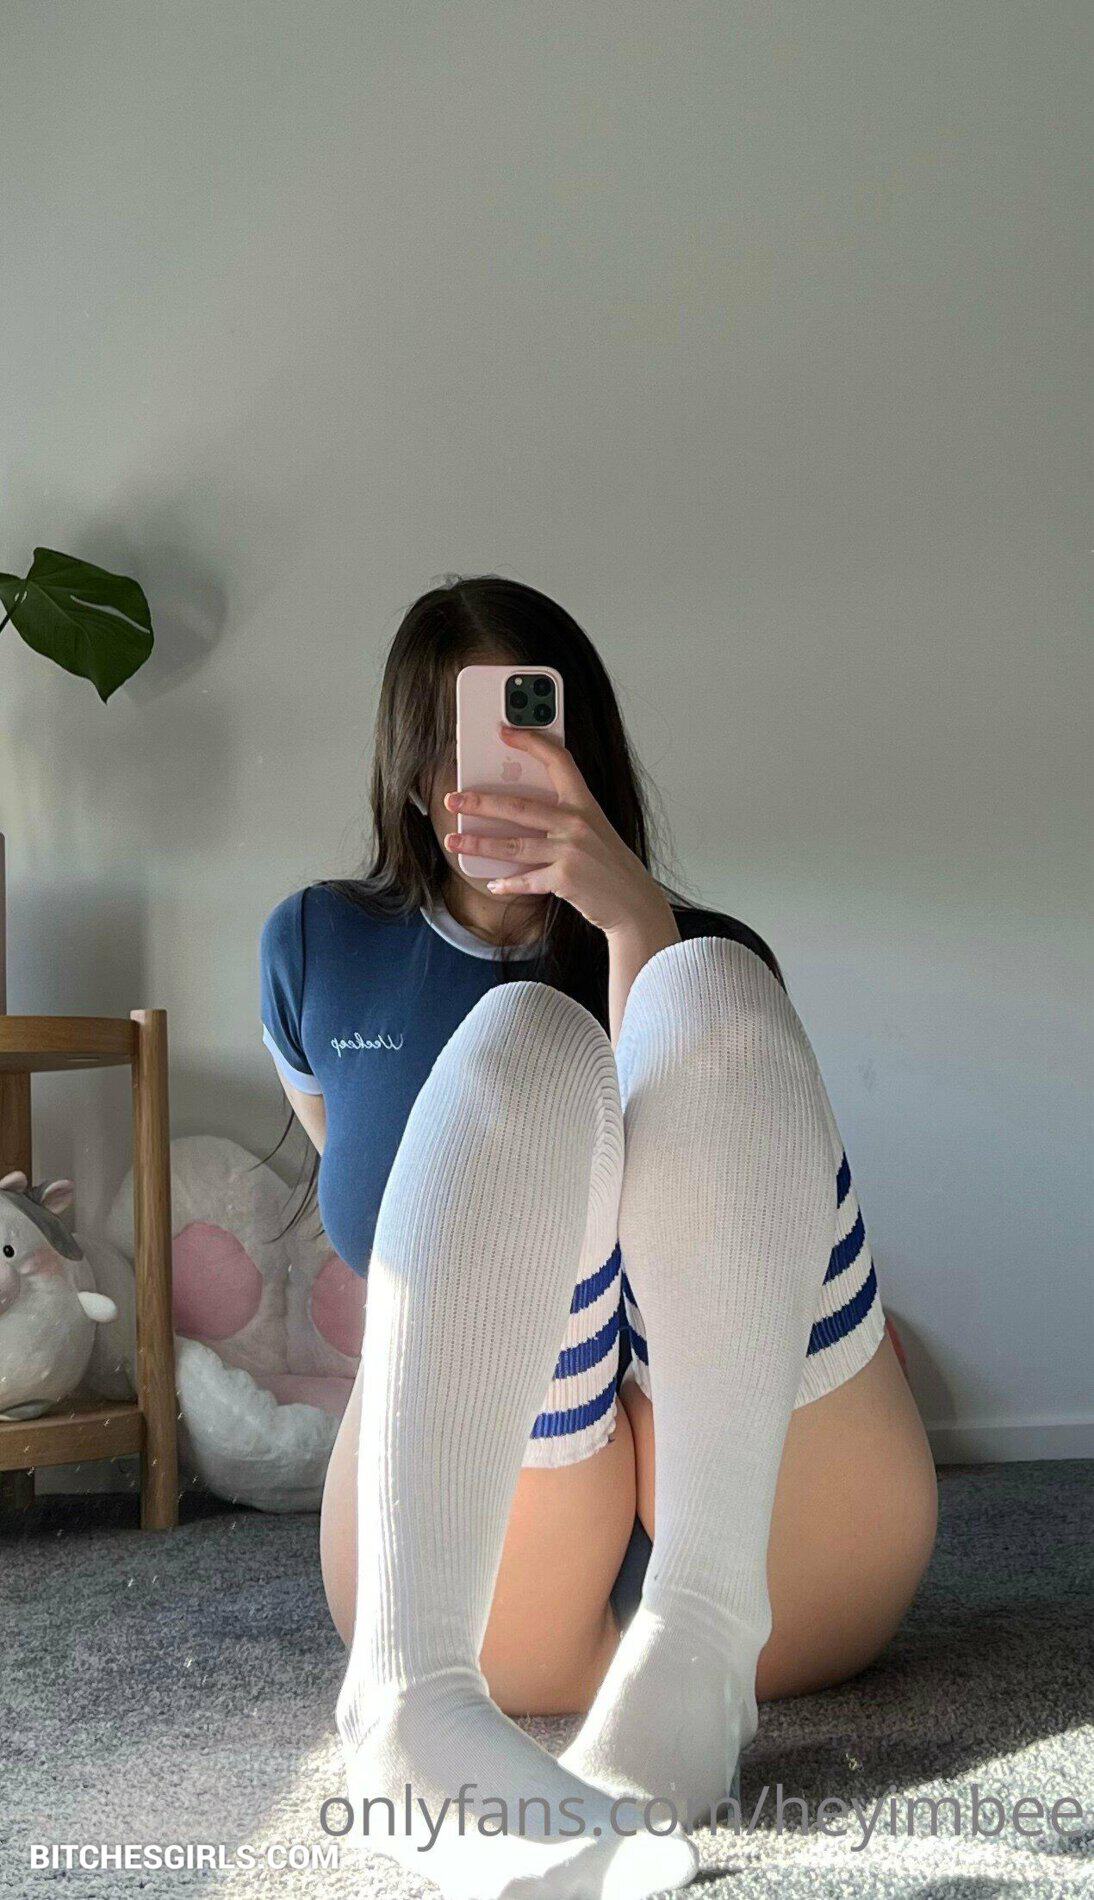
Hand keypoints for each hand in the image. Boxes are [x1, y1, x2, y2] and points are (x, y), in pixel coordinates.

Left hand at [442, 724, 672, 939]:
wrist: (634, 904)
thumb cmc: (610, 866)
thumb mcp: (594, 831)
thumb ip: (564, 817)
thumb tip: (517, 811)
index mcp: (584, 804)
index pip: (558, 761)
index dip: (531, 742)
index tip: (505, 732)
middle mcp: (577, 823)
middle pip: (519, 807)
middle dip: (481, 802)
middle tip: (454, 799)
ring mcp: (571, 851)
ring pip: (513, 845)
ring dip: (479, 843)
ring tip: (454, 840)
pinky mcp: (565, 879)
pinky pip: (526, 879)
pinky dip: (507, 883)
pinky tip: (493, 883)